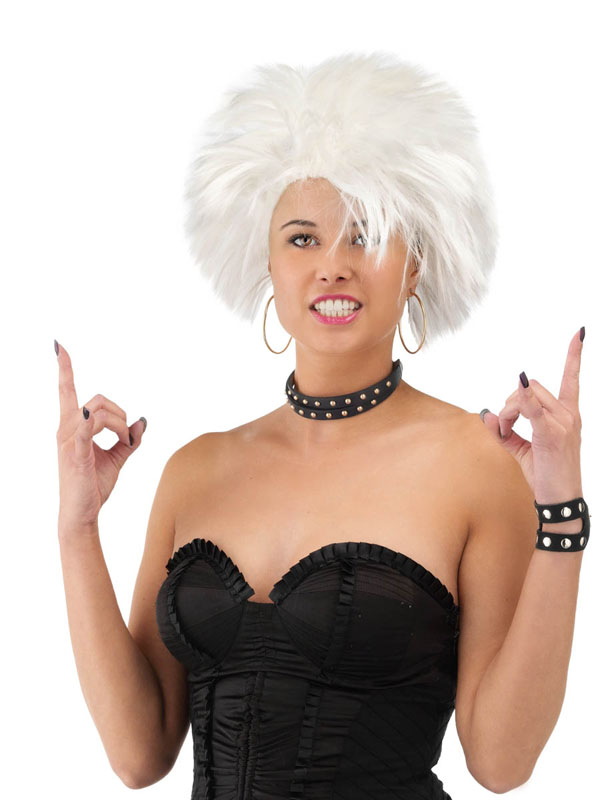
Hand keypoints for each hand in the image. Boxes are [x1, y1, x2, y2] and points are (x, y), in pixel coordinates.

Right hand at [55, 340, 146, 531]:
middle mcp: (66, 428)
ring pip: (99, 410)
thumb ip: (129, 439)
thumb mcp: (117, 458)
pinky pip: (86, 428)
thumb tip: (143, 421)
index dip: (64, 368)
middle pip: (98, 399)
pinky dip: (95, 422)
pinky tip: (97, 420)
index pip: (67, 391)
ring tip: (124, 444)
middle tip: (128, 438)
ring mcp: (68, 440)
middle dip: (121, 414)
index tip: (59, 346)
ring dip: (120, 425)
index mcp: (73, 426)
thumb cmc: (94, 485)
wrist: (82, 514)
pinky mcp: (75, 453)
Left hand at [480, 327, 584, 503]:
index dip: (575, 354)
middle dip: (511, 401)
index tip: (580, 332)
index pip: (572, 378)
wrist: (560, 500)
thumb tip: (485, 413)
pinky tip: (518, 389)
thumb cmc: (545, 475)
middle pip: (533, 387)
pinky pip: (531, 409)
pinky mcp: (551, 434)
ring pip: (526, 396)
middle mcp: (569, 415)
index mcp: (568, 414)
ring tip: (508, 431)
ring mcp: (563, 423)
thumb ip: (504, 431)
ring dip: (508, 410)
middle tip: (506, 426)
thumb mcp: (522, 449)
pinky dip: (521, 399)